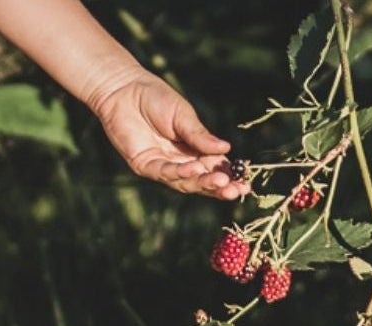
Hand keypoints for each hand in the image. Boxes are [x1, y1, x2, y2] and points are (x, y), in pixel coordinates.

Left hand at [88, 74, 247, 200]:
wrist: (125, 90)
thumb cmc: (155, 99)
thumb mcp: (184, 116)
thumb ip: (201, 136)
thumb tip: (226, 149)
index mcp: (195, 150)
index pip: (215, 168)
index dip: (230, 177)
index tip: (246, 183)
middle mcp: (180, 162)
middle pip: (202, 181)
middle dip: (219, 187)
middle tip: (235, 189)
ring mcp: (163, 165)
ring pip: (185, 182)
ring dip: (203, 183)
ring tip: (221, 181)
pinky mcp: (145, 165)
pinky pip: (165, 173)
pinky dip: (180, 173)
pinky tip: (195, 169)